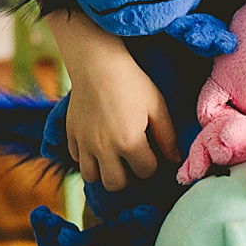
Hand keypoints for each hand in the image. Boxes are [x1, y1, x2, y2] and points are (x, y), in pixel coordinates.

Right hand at [64, 46, 178, 191]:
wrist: (96, 62)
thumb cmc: (131, 81)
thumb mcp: (157, 105)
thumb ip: (167, 136)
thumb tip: (175, 160)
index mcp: (129, 142)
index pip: (145, 172)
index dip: (152, 162)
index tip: (151, 149)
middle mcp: (104, 148)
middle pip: (116, 184)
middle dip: (127, 175)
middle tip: (131, 158)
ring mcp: (84, 142)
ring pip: (92, 177)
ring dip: (103, 170)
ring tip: (112, 156)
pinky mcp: (71, 134)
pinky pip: (76, 158)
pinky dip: (87, 156)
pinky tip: (96, 142)